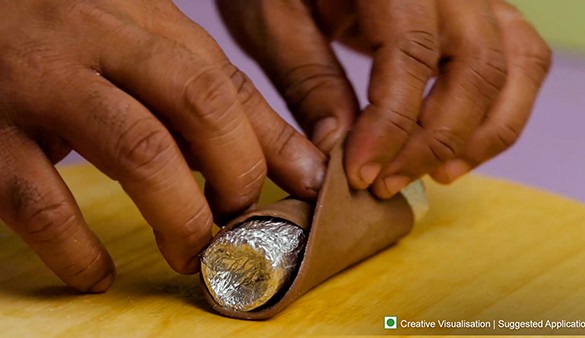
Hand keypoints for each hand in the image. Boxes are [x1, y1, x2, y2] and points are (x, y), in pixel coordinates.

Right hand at [0, 0, 324, 291]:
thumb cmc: (67, 42)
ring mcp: (41, 82)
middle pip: (199, 104)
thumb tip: (302, 166)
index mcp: (146, 22)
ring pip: (137, 149)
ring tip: (192, 255)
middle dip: (236, 176)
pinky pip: (42, 201)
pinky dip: (77, 249)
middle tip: (239, 224)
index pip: (229, 85)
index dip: (276, 148)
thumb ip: (222, 100)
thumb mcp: (146, 51)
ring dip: (179, 216)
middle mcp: (99, 40)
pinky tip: (96, 273)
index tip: (303, 196)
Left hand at [218, 0, 551, 197]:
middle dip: (434, 141)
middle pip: (475, 66)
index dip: (390, 126)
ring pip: (514, 66)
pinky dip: (500, 111)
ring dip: (478, 134)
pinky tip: (459, 148)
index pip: (411, 54)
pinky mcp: (482, 13)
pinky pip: (522, 60)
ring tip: (434, 175)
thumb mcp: (273, 19)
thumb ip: (307, 78)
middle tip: (388, 184)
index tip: (361, 173)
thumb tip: (338, 147)